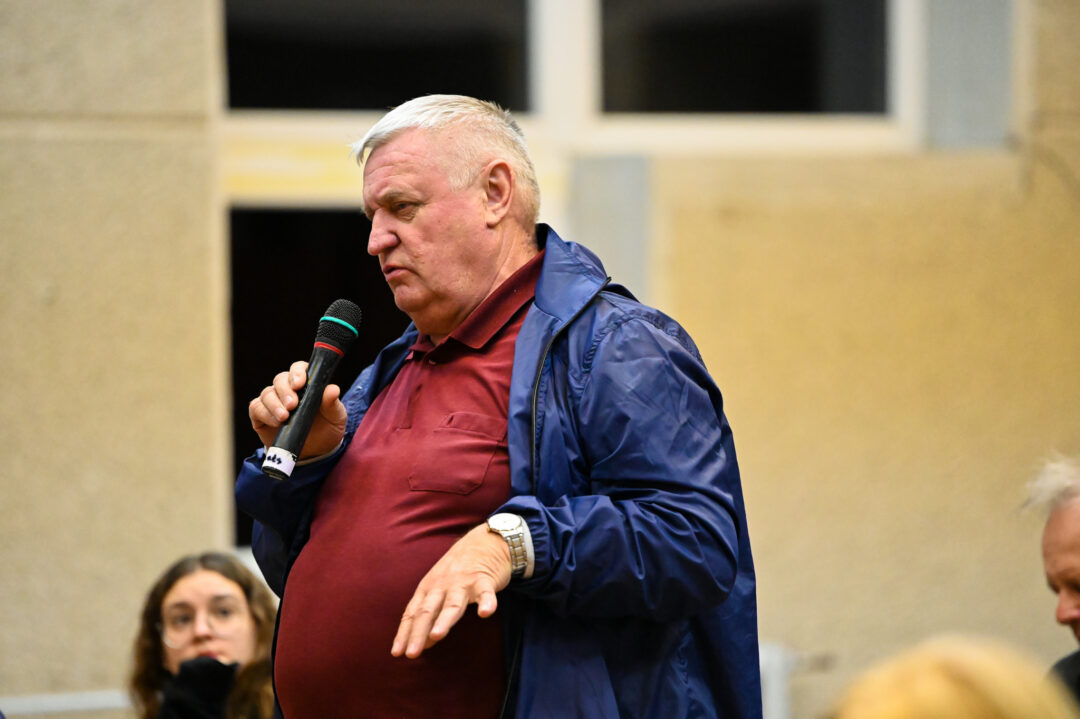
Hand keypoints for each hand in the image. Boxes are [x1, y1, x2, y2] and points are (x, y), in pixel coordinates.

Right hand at [248, 360, 346, 458]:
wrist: (316, 452)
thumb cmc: (327, 429)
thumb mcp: (336, 418)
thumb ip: (333, 404)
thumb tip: (333, 389)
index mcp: (307, 384)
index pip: (298, 369)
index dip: (297, 372)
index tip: (299, 384)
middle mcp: (288, 390)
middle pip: (280, 379)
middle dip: (285, 390)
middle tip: (292, 405)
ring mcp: (273, 402)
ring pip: (267, 393)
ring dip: (274, 404)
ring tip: (285, 417)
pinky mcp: (261, 416)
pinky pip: (256, 408)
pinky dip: (265, 413)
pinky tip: (276, 422)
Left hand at [392, 524, 511, 658]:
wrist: (484, 541)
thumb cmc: (458, 570)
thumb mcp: (439, 589)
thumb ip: (431, 614)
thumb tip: (423, 643)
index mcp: (428, 588)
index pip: (412, 613)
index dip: (405, 633)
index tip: (397, 653)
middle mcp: (442, 585)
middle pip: (428, 611)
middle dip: (418, 632)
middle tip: (411, 654)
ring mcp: (463, 582)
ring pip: (452, 604)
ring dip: (444, 619)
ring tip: (437, 635)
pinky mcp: (484, 579)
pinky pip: (486, 592)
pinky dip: (487, 601)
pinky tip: (486, 613)